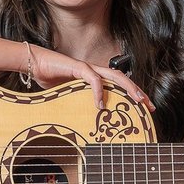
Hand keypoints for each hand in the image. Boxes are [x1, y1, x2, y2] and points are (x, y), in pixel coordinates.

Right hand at [27, 45, 151, 109]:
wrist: (34, 63)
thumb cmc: (49, 79)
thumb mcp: (68, 97)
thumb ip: (79, 103)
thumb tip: (87, 119)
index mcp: (95, 78)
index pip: (120, 85)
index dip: (133, 95)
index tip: (144, 109)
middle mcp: (95, 72)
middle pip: (124, 80)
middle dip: (138, 92)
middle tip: (149, 107)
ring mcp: (88, 69)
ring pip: (115, 76)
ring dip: (128, 88)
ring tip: (137, 101)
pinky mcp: (78, 68)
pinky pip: (93, 79)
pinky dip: (98, 92)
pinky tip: (100, 104)